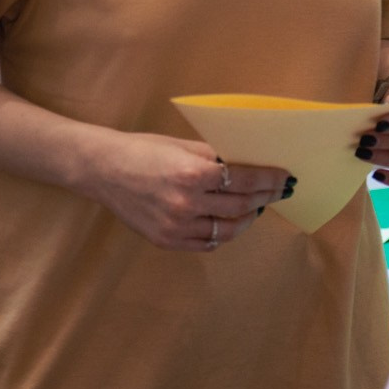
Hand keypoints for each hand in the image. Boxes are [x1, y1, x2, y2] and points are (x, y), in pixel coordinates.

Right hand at [87, 131, 289, 251]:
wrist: (102, 169)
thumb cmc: (143, 150)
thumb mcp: (183, 145)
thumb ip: (216, 158)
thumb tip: (250, 164)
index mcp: (192, 173)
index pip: (245, 180)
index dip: (270, 179)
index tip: (285, 178)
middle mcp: (186, 203)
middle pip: (242, 206)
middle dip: (266, 199)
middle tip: (279, 193)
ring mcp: (176, 226)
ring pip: (228, 230)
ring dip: (248, 219)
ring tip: (256, 208)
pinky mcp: (166, 241)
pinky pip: (207, 243)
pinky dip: (223, 233)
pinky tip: (230, 222)